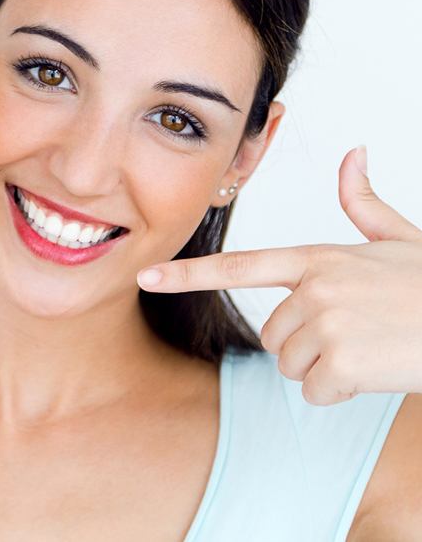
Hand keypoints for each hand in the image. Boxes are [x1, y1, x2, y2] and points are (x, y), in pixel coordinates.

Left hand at [136, 147, 421, 404]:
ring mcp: (327, 321)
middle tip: (353, 332)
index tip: (146, 277)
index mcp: (317, 257)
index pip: (240, 264)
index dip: (189, 272)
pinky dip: (339, 391)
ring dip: (323, 367)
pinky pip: (313, 391)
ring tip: (365, 346)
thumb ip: (363, 202)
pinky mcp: (344, 359)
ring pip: (290, 364)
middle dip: (305, 343)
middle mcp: (314, 285)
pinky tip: (373, 370)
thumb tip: (354, 152)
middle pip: (271, 334)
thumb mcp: (398, 237)